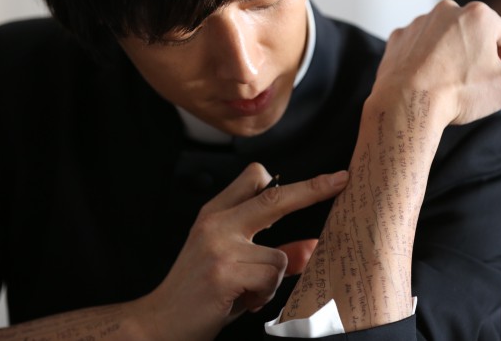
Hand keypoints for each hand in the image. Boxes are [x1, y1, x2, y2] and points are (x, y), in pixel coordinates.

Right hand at [136, 163, 348, 340]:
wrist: (160, 321)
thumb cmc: (200, 293)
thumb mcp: (234, 264)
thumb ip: (273, 252)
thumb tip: (312, 247)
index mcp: (216, 214)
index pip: (254, 179)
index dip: (290, 180)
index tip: (324, 179)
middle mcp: (217, 222)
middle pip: (274, 196)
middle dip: (312, 189)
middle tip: (341, 179)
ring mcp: (219, 245)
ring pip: (278, 256)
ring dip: (272, 281)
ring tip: (250, 292)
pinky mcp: (224, 271)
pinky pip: (269, 279)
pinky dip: (264, 296)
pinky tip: (244, 302)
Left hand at [374, 0, 500, 125]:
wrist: (405, 106)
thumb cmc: (458, 95)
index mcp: (479, 14)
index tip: (494, 85)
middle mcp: (447, 9)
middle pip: (475, 37)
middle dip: (477, 59)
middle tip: (470, 87)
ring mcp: (419, 22)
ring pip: (446, 41)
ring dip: (451, 58)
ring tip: (447, 85)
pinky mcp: (398, 37)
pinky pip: (419, 48)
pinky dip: (424, 61)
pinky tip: (426, 81)